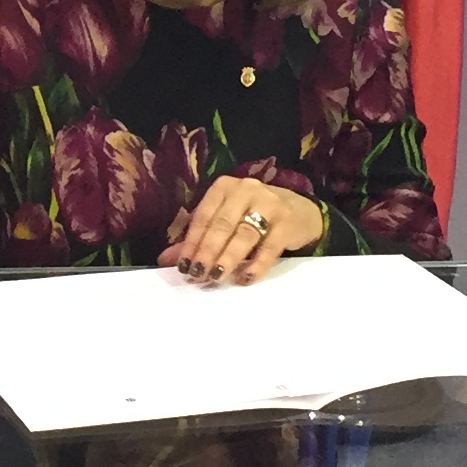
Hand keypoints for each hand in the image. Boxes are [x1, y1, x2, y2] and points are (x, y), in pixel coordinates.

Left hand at [160, 177, 323, 284]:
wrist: (301, 212)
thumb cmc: (254, 216)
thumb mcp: (226, 221)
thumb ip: (198, 238)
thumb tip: (165, 259)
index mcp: (225, 187)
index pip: (203, 216)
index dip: (191, 243)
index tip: (183, 266)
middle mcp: (246, 190)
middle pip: (222, 225)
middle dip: (207, 252)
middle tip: (196, 275)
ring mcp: (270, 204)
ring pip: (243, 235)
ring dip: (227, 259)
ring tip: (216, 277)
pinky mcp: (288, 223)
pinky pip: (269, 248)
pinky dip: (255, 265)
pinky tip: (244, 279)